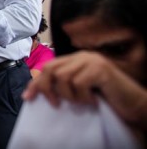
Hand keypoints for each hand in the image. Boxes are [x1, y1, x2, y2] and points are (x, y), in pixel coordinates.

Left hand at [22, 51, 146, 128]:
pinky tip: (93, 100)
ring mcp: (92, 61)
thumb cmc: (105, 99)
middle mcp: (82, 56)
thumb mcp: (78, 91)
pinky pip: (79, 83)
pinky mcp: (101, 69)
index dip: (36, 82)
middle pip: (50, 69)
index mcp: (75, 59)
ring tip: (82, 101)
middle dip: (47, 88)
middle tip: (55, 104)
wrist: (133, 103)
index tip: (27, 97)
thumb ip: (61, 85)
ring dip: (69, 95)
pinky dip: (83, 97)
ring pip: (63, 77)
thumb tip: (32, 92)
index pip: (48, 67)